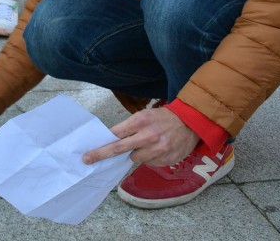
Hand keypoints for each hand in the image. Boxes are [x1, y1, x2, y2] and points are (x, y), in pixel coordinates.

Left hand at [82, 106, 199, 166]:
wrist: (191, 122)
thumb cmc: (162, 118)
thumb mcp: (144, 116)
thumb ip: (128, 128)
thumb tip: (110, 141)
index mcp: (140, 121)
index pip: (115, 135)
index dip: (101, 145)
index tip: (89, 152)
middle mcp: (148, 136)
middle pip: (119, 149)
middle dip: (102, 154)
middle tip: (88, 159)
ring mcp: (158, 149)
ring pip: (135, 158)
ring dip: (136, 153)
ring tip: (147, 144)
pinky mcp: (167, 159)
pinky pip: (149, 163)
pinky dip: (150, 158)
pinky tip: (158, 149)